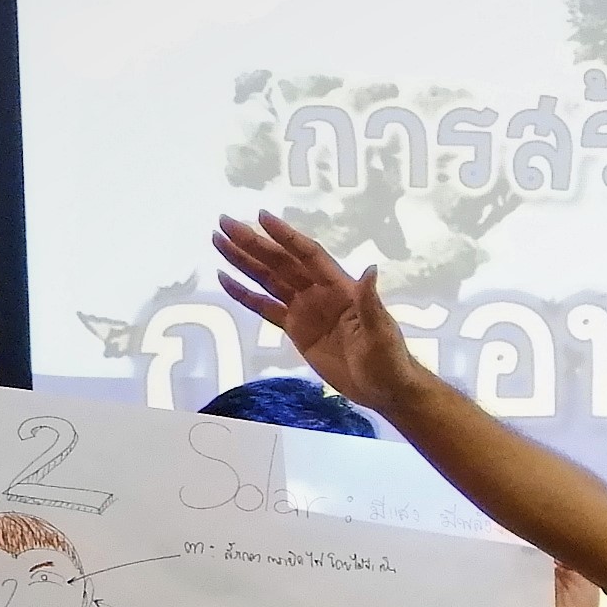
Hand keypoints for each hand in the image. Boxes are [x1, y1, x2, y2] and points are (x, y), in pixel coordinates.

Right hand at [212, 212, 429, 416]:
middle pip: (280, 262)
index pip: (308, 255)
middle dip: (253, 242)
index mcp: (340, 287)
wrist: (382, 389)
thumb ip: (370, 301)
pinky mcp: (295, 329)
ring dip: (243, 261)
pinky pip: (265, 308)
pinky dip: (244, 294)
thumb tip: (371, 269)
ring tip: (218, 242)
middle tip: (225, 222)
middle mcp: (318, 292)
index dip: (286, 237)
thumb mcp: (381, 331)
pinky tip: (225, 280)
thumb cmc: (388, 359)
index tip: (261, 217)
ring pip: (268, 279)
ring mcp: (304, 309)